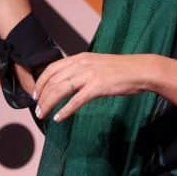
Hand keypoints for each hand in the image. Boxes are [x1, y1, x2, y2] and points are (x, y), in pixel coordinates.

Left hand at [33, 52, 159, 121]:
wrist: (140, 70)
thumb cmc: (120, 69)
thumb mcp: (96, 63)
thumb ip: (81, 68)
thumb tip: (67, 80)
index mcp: (80, 57)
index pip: (51, 68)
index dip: (40, 82)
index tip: (35, 94)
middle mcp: (81, 64)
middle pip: (53, 80)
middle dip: (41, 96)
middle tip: (37, 109)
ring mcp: (89, 75)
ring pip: (60, 90)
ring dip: (48, 104)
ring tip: (43, 114)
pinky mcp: (97, 87)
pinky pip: (76, 100)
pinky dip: (65, 110)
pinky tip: (59, 118)